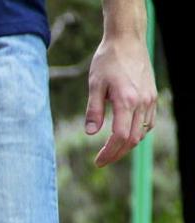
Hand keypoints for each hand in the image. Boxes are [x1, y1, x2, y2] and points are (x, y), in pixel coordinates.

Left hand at [85, 34, 157, 166]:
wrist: (127, 40)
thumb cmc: (107, 60)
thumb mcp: (94, 85)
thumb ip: (94, 110)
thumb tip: (90, 133)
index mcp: (126, 100)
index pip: (120, 136)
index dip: (109, 152)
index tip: (98, 162)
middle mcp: (142, 102)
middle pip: (133, 139)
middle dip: (117, 153)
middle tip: (102, 161)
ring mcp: (150, 99)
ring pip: (143, 132)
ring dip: (128, 145)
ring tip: (111, 150)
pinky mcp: (152, 95)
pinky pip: (148, 122)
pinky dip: (137, 133)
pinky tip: (124, 134)